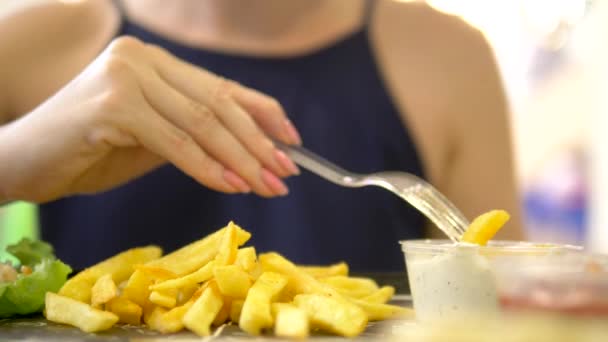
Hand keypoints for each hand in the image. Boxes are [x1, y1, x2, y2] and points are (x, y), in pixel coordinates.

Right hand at [0, 36, 300, 202]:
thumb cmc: (88, 152)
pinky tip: (231, 185)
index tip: (293, 142)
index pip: (222, 87)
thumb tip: (252, 149)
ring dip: (241, 159)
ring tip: (266, 186)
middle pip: (218, 105)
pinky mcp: (110, 105)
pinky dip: (207, 167)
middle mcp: (143, 58)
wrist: (22, 162)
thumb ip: (193, 133)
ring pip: (202, 122)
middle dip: (258, 143)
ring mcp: (125, 77)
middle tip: (284, 174)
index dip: (264, 114)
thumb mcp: (152, 138)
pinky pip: (174, 141)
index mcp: (156, 62)